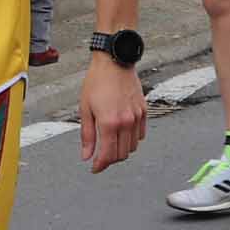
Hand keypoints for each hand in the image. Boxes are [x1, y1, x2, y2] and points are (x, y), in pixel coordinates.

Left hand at [78, 57, 146, 173]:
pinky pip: (140, 135)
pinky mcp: (144, 111)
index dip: (100, 165)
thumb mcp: (85, 109)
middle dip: (110, 159)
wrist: (114, 62)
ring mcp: (137, 117)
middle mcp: (126, 122)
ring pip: (132, 147)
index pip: (108, 155)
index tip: (95, 168)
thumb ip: (87, 135)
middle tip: (100, 157)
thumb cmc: (97, 82)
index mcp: (109, 123)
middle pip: (121, 154)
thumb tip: (86, 155)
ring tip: (110, 144)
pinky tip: (121, 134)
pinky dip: (131, 140)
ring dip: (121, 150)